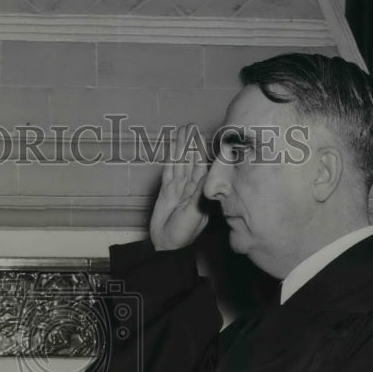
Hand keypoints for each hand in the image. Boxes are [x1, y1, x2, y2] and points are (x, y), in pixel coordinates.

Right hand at [149, 124, 209, 250]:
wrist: (166, 246)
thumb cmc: (183, 234)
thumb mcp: (194, 215)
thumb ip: (198, 196)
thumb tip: (205, 175)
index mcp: (202, 192)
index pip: (204, 167)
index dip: (204, 151)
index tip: (206, 135)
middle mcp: (192, 187)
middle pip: (192, 160)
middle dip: (192, 143)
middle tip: (191, 125)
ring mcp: (178, 188)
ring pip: (180, 162)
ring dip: (182, 146)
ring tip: (182, 130)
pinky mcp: (166, 190)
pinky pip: (169, 170)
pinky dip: (171, 157)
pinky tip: (172, 146)